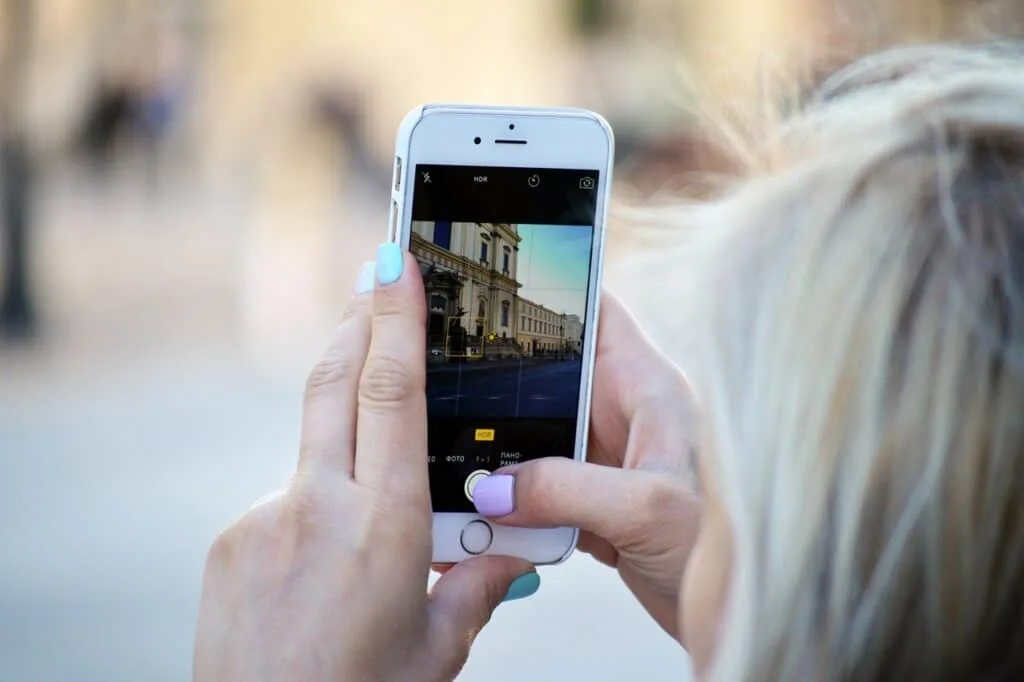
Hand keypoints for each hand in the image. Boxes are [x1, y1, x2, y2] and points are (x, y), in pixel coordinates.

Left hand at [194, 245, 536, 681]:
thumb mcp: (437, 651)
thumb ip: (476, 588)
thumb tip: (508, 557)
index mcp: (383, 526)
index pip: (391, 394)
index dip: (395, 320)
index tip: (396, 264)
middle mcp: (317, 507)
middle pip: (333, 382)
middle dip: (358, 320)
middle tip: (375, 274)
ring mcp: (263, 520)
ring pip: (313, 446)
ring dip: (343, 428)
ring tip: (372, 455)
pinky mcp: (231, 540)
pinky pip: (284, 497)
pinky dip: (315, 500)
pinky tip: (325, 552)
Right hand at [471, 292, 702, 640]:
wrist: (748, 616)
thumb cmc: (733, 548)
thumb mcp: (647, 506)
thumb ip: (566, 489)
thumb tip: (494, 489)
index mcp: (647, 388)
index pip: (596, 314)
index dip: (552, 291)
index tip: (498, 284)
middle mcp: (625, 418)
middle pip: (550, 381)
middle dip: (500, 388)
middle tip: (446, 388)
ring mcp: (609, 464)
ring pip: (536, 443)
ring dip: (500, 462)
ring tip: (457, 470)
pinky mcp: (598, 509)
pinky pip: (540, 496)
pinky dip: (512, 510)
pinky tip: (486, 526)